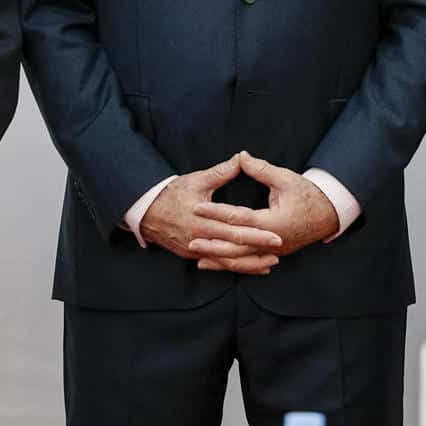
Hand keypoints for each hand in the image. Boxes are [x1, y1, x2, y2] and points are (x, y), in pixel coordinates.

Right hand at [138, 155, 283, 274]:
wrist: (146, 211)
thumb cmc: (173, 193)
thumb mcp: (197, 180)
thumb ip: (221, 172)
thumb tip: (241, 158)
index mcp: (203, 220)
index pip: (235, 229)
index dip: (256, 233)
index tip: (276, 234)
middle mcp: (200, 239)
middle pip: (234, 248)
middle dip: (257, 250)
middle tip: (279, 248)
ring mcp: (195, 250)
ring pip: (226, 261)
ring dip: (249, 264)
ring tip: (270, 263)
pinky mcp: (192, 255)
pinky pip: (217, 263)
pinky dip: (234, 266)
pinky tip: (250, 267)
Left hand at [188, 152, 339, 271]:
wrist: (329, 214)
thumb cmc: (308, 195)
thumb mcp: (286, 179)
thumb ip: (261, 169)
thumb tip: (241, 156)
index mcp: (273, 221)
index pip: (238, 217)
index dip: (216, 212)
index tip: (197, 208)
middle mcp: (272, 240)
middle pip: (236, 245)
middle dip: (212, 243)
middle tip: (190, 240)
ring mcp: (273, 251)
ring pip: (241, 259)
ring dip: (219, 258)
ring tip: (198, 257)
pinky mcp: (273, 254)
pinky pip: (249, 263)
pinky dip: (232, 264)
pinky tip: (218, 263)